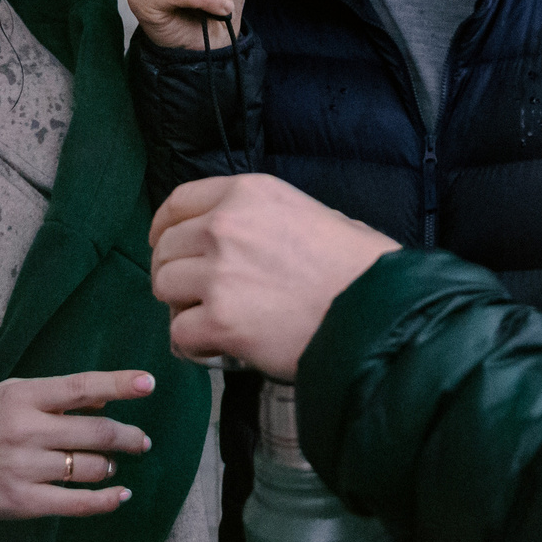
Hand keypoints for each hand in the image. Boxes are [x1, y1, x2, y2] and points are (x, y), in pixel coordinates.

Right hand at [0, 370, 155, 520]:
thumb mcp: (5, 397)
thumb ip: (50, 397)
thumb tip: (102, 402)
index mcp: (21, 395)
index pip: (81, 386)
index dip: (119, 384)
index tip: (149, 384)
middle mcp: (25, 428)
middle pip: (96, 432)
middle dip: (128, 437)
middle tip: (142, 441)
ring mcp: (24, 467)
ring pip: (88, 466)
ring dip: (109, 466)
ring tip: (110, 465)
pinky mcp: (21, 502)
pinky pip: (75, 502)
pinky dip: (104, 500)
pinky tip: (118, 495)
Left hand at [149, 174, 397, 380]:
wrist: (376, 313)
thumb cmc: (360, 268)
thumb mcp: (318, 214)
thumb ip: (272, 218)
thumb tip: (256, 236)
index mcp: (248, 193)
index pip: (179, 202)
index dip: (165, 227)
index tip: (164, 243)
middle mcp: (225, 225)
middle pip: (167, 248)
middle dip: (174, 273)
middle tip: (194, 296)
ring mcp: (218, 274)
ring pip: (164, 288)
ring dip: (182, 308)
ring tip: (210, 321)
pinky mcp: (218, 321)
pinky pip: (179, 333)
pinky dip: (192, 345)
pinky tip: (214, 349)